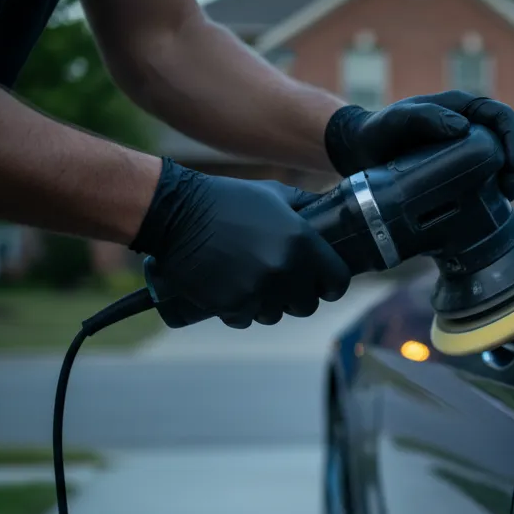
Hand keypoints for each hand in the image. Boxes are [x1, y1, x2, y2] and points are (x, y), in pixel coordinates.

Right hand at [131, 160, 350, 327]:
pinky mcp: (231, 305)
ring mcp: (257, 291)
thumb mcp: (274, 194)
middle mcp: (285, 270)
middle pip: (307, 305)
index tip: (323, 283)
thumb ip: (307, 206)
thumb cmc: (227, 200)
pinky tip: (232, 291)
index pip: (338, 281)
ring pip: (276, 315)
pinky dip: (240, 310)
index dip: (332, 284)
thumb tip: (334, 212)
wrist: (176, 213)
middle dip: (298, 296)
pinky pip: (246, 319)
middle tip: (282, 282)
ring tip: (253, 284)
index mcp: (302, 242)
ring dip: (268, 304)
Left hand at [324, 90, 513, 199]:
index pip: (501, 116)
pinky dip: (495, 187)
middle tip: (510, 189)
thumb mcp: (397, 121)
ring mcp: (465, 146)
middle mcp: (467, 124)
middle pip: (508, 137)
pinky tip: (492, 203)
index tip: (509, 166)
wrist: (358, 152)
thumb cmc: (377, 132)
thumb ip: (425, 118)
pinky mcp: (459, 167)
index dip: (513, 139)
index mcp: (460, 108)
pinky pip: (486, 173)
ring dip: (510, 175)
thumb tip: (463, 127)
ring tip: (506, 197)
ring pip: (502, 156)